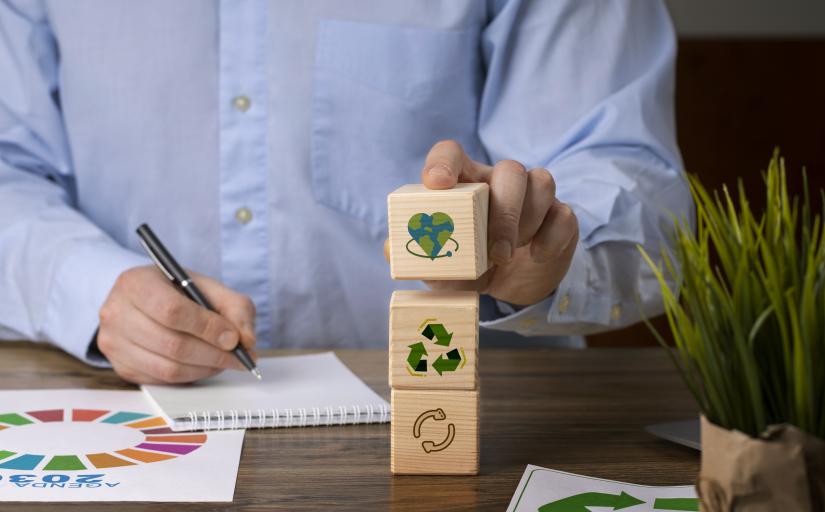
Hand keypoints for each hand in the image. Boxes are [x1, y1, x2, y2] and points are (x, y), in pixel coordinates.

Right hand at [98, 265, 256, 383]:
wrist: (145, 300)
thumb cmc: (178, 291)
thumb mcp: (209, 287)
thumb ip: (235, 308)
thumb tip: (247, 342)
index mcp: (136, 283)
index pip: (172, 311)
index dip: (207, 328)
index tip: (233, 338)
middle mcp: (116, 312)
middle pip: (171, 343)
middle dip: (212, 354)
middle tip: (238, 357)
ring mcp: (113, 342)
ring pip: (167, 368)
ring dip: (205, 368)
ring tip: (225, 361)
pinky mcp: (121, 366)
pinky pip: (162, 380)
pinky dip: (190, 376)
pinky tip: (204, 365)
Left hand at [388, 140, 578, 305]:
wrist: (510, 284)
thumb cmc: (469, 264)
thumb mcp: (441, 266)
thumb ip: (418, 256)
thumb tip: (390, 249)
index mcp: (464, 183)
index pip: (451, 152)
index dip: (444, 162)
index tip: (437, 184)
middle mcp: (499, 181)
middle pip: (509, 170)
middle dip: (504, 211)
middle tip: (495, 252)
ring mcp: (533, 196)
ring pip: (541, 183)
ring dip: (526, 222)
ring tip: (510, 255)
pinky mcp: (559, 217)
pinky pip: (564, 214)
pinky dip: (551, 237)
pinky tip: (536, 257)